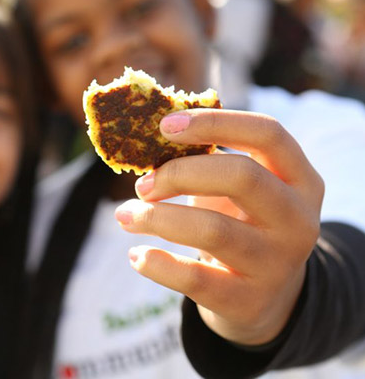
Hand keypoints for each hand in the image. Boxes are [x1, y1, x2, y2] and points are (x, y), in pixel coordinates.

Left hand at [115, 109, 322, 344]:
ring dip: (157, 218)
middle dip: (180, 173)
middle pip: (242, 176)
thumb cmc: (238, 223)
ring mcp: (277, 263)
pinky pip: (196, 278)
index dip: (215, 122)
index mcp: (299, 178)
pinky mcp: (248, 301)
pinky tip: (136, 255)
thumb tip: (143, 139)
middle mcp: (299, 219)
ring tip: (124, 215)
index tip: (164, 126)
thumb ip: (203, 160)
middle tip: (142, 184)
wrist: (263, 297)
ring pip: (213, 229)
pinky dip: (157, 264)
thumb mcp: (235, 190)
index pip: (268, 133)